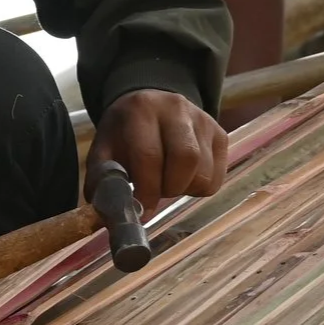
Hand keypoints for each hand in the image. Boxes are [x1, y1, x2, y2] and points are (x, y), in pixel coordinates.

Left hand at [90, 89, 226, 211]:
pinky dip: (200, 187)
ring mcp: (203, 120)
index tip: (142, 211)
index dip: (147, 189)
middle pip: (186, 158)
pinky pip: (218, 174)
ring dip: (185, 189)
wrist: (149, 105)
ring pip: (204, 170)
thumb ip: (103, 181)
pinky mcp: (220, 134)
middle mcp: (176, 110)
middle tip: (157, 194)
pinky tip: (184, 179)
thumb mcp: (103, 150)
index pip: (150, 154)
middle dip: (170, 188)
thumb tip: (107, 219)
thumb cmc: (124, 134)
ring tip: (168, 183)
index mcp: (141, 111)